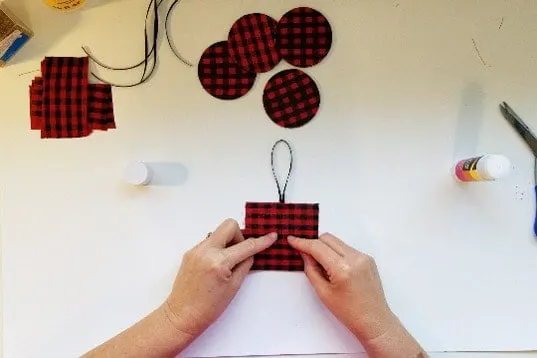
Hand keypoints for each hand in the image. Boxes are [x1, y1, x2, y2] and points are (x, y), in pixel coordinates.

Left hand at [164, 219, 276, 339]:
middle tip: (240, 254)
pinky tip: (216, 266)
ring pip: (218, 233)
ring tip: (226, 264)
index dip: (261, 241)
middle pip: (229, 226)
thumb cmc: (208, 308)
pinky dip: (217, 249)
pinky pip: (209, 242)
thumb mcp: (233, 287)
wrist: (182, 315)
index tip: (271, 236)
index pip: (246, 246)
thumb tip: (250, 253)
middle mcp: (205, 251)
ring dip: (227, 243)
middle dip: (239, 236)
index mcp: (219, 262)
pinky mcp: (190, 253)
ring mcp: (195, 250)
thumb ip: (244, 265)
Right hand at [287, 233, 393, 341]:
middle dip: (314, 243)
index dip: (302, 242)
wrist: (374, 320)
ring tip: (323, 266)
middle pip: (327, 238)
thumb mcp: (323, 293)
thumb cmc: (349, 312)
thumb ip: (311, 270)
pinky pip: (347, 248)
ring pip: (337, 242)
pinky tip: (335, 268)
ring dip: (326, 248)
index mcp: (342, 269)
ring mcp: (363, 257)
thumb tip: (305, 253)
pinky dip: (337, 253)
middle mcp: (355, 258)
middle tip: (305, 254)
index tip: (291, 239)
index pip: (317, 247)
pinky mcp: (368, 259)